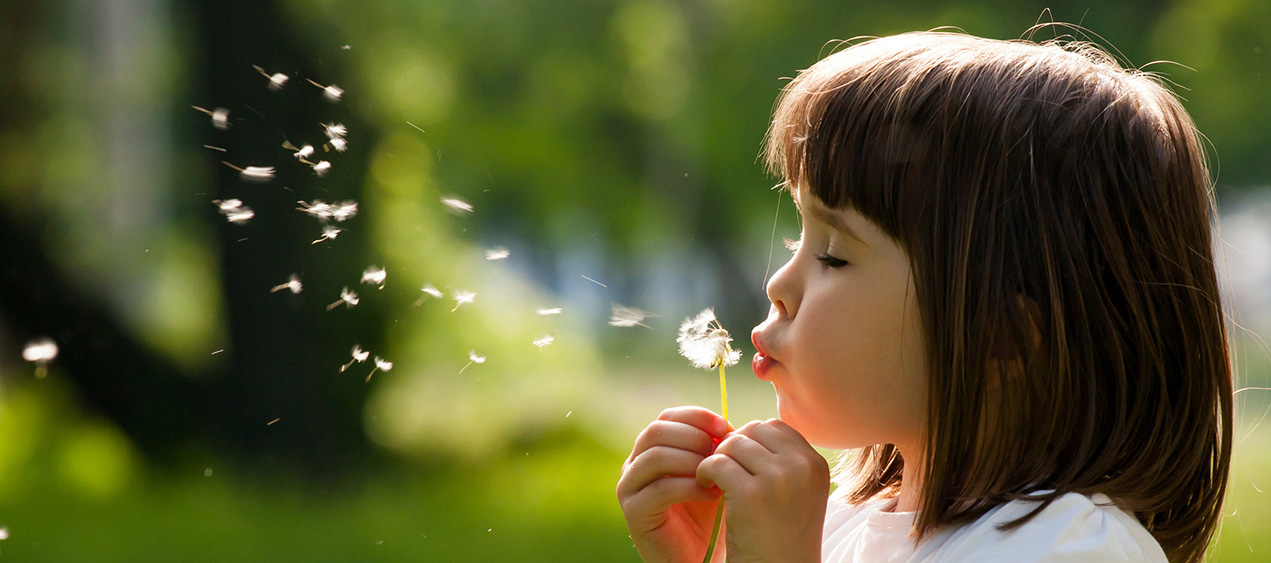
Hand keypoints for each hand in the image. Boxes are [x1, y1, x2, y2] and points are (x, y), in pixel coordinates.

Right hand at [618, 406, 731, 562]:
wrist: (700, 556)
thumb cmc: (709, 514)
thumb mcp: (714, 473)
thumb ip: (713, 448)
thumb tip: (724, 424)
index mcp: (651, 449)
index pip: (667, 417)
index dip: (696, 417)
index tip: (724, 426)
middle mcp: (634, 464)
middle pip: (656, 431)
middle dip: (693, 437)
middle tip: (721, 452)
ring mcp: (629, 488)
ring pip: (655, 456)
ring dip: (692, 461)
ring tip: (717, 474)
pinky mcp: (633, 512)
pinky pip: (659, 489)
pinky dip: (689, 487)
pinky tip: (712, 493)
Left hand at [697, 418, 828, 562]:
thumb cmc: (781, 537)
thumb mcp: (796, 494)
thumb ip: (782, 462)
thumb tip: (747, 430)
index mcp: (816, 464)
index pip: (776, 427)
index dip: (751, 440)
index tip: (740, 462)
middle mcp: (802, 467)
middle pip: (754, 429)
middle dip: (733, 446)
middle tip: (723, 469)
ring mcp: (779, 478)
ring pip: (733, 443)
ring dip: (717, 458)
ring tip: (713, 480)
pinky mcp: (752, 494)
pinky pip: (717, 463)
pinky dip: (705, 472)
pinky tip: (706, 487)